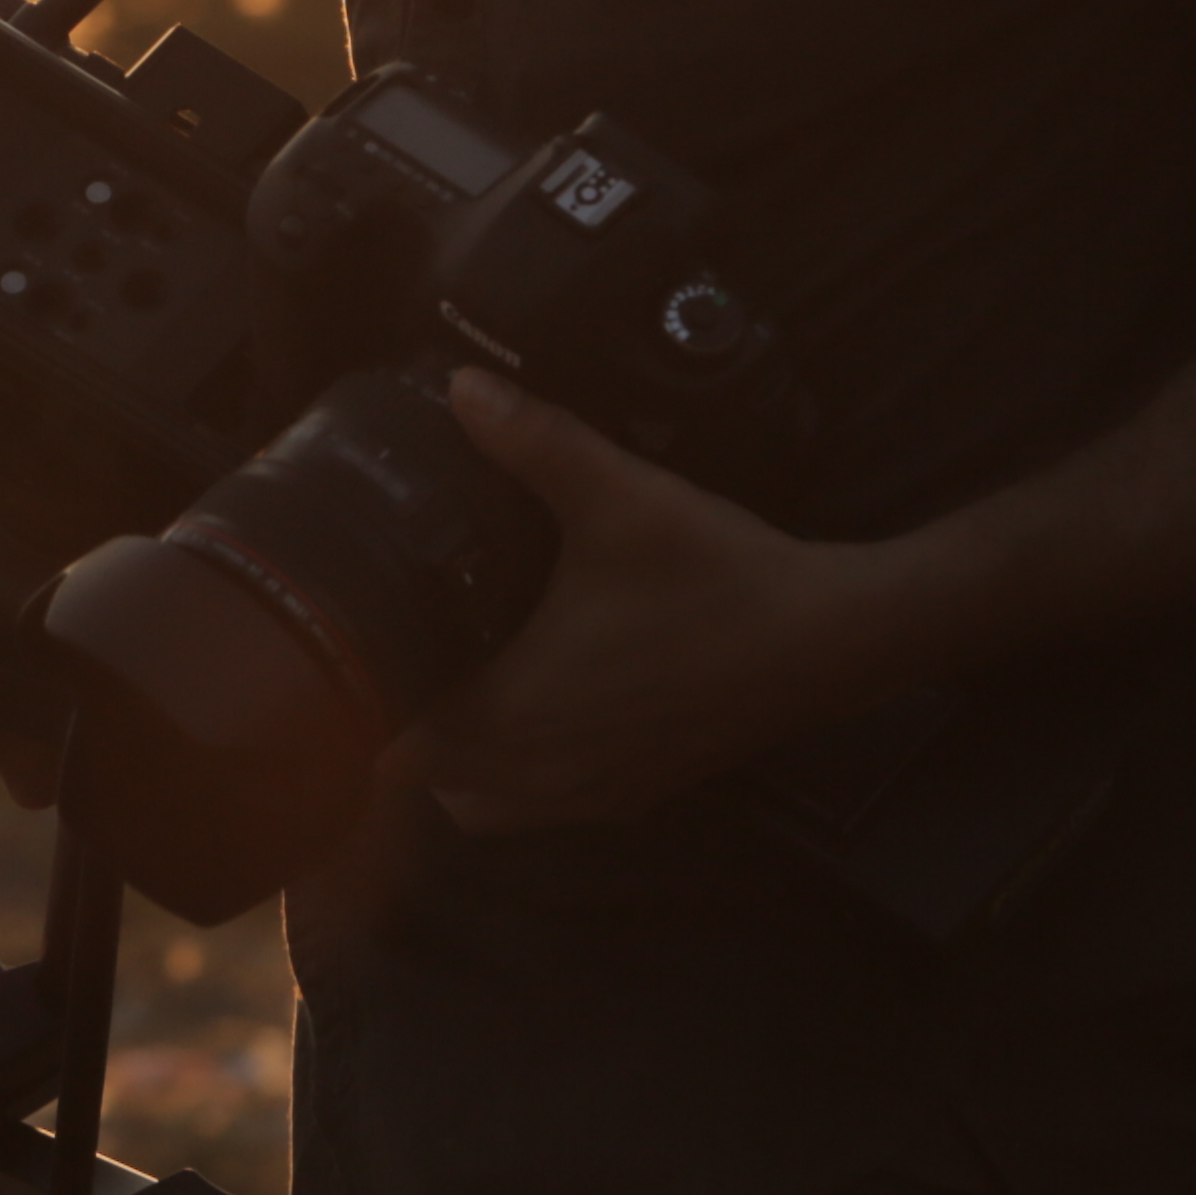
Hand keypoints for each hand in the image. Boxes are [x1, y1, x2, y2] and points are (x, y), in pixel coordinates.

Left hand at [407, 371, 908, 831]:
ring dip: (461, 762)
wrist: (829, 641)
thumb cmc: (716, 576)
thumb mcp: (619, 495)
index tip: (366, 645)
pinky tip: (541, 708)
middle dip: (410, 727)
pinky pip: (545, 809)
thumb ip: (534, 439)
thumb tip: (460, 386)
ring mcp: (594, 794)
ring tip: (463, 682)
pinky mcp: (637, 794)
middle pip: (430, 783)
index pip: (398, 747)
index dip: (371, 702)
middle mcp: (545, 772)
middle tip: (407, 648)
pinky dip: (521, 776)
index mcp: (519, 713)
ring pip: (486, 808)